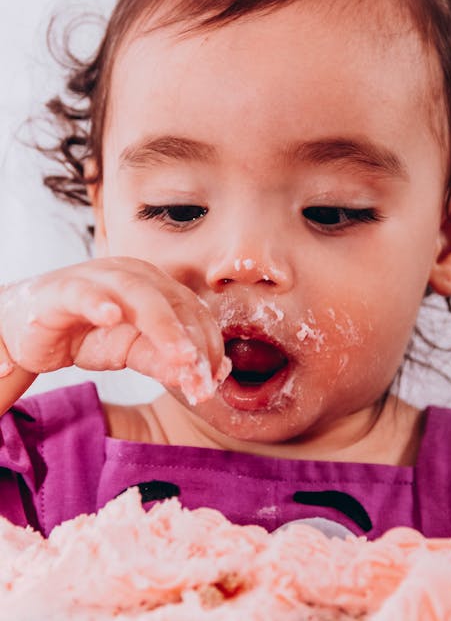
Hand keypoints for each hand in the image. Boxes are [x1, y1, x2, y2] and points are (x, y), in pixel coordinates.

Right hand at [0, 257, 228, 403]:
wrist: (30, 329)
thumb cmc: (86, 334)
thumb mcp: (129, 353)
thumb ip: (160, 360)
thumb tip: (195, 378)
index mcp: (156, 285)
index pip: (193, 312)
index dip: (209, 345)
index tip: (216, 380)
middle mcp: (133, 274)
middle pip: (173, 302)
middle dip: (193, 343)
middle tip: (203, 379)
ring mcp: (99, 277)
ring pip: (138, 294)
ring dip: (163, 326)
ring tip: (181, 355)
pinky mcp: (64, 289)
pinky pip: (84, 292)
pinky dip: (99, 303)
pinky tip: (112, 318)